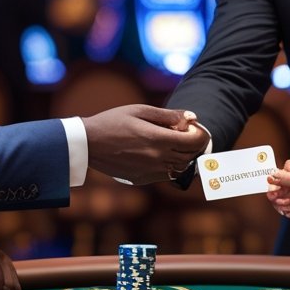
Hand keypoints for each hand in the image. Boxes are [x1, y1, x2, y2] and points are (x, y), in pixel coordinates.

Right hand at [83, 105, 206, 184]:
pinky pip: (165, 175)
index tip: (197, 128)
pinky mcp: (142, 179)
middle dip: (195, 145)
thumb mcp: (140, 111)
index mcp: (158, 139)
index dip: (201, 135)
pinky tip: (161, 154)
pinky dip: (170, 165)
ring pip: (179, 168)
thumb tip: (191, 117)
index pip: (193, 142)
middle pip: (189, 156)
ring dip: (184, 157)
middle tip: (189, 134)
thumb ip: (168, 115)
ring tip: (176, 143)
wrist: (88, 143)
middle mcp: (157, 158)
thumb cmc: (113, 121)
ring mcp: (150, 171)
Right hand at [266, 159, 289, 236]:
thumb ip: (289, 178)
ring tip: (283, 201)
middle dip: (274, 186)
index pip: (285, 167)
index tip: (277, 179)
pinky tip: (287, 207)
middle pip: (276, 180)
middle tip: (275, 192)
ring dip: (275, 197)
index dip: (280, 172)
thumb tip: (272, 174)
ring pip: (274, 193)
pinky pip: (276, 204)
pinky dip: (279, 206)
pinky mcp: (288, 207)